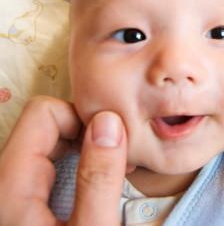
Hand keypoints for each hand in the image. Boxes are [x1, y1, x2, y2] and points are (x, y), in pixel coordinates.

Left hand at [0, 96, 127, 225]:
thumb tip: (109, 124)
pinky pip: (50, 166)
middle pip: (47, 125)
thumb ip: (98, 180)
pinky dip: (79, 166)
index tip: (113, 142)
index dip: (83, 118)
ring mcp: (13, 192)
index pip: (43, 112)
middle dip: (89, 133)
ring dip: (87, 149)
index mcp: (10, 185)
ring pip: (51, 144)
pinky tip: (101, 184)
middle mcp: (6, 182)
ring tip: (116, 169)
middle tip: (119, 157)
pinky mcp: (24, 203)